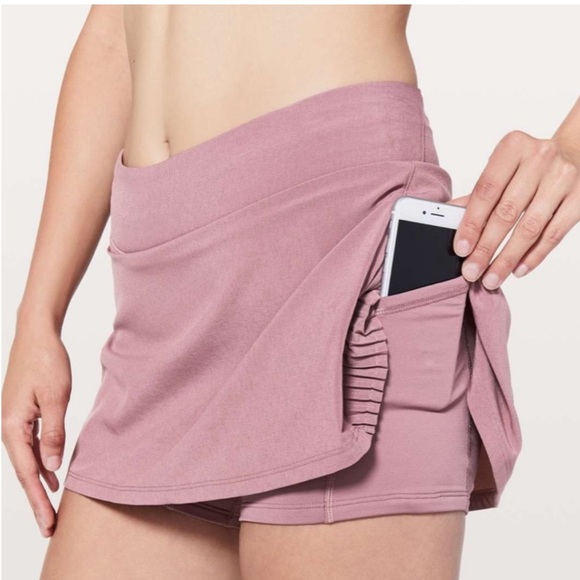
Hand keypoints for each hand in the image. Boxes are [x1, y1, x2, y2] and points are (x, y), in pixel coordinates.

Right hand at [2, 326, 71, 537]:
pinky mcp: (23, 413)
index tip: (48, 523)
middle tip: (50, 526)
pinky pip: (31, 445)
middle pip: (24, 471)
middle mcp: (9, 427)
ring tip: (52, 507)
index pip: (27, 473)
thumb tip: (52, 468)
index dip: (39, 500)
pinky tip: (52, 473)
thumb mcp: (57, 398)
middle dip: (37, 500)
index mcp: (13, 426)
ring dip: (39, 483)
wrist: (36, 335)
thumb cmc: (47, 362)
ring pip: (27, 460)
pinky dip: (41, 462)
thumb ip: (54, 433)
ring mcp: (15, 420)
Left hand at [447, 130, 579, 288]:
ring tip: (492, 277)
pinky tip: (518, 269)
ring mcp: (563, 178)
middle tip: (472, 270)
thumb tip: (447, 222)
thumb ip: (477, 196)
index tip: (460, 249)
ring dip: (507, 258)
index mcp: (513, 147)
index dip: (471, 223)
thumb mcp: (501, 170)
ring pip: (530, 228)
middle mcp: (540, 158)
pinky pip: (554, 234)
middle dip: (486, 248)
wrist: (573, 153)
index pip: (486, 191)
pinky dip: (534, 256)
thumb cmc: (527, 166)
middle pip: (506, 213)